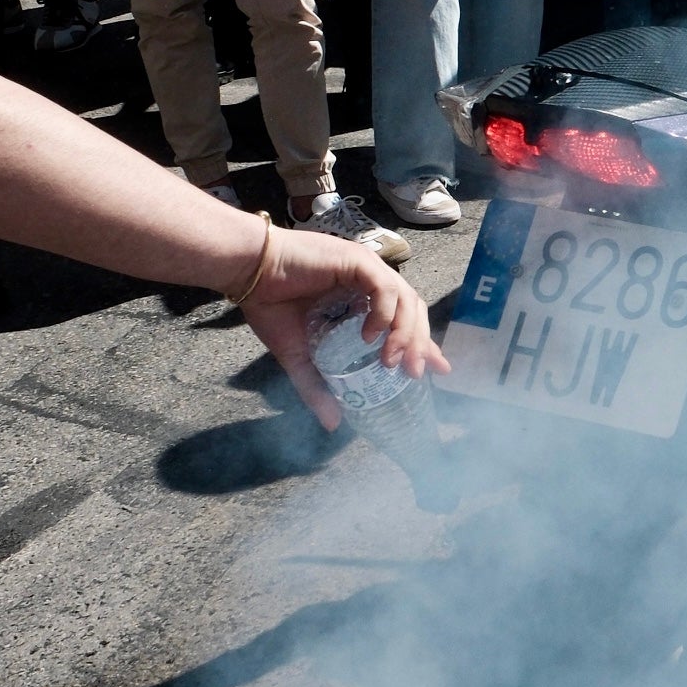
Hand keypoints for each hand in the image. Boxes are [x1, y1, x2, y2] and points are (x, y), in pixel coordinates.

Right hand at [238, 229, 445, 430]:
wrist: (247, 274)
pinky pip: (385, 287)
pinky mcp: (357, 262)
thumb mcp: (298, 356)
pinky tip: (371, 335)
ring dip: (405, 332)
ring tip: (392, 361)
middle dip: (420, 344)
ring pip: (406, 299)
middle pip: (414, 312)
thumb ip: (317, 386)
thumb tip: (333, 424)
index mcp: (363, 302)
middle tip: (415, 373)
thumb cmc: (271, 305)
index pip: (407, 322)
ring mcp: (367, 270)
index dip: (424, 345)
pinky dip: (384, 312)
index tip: (438, 370)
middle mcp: (371, 284)